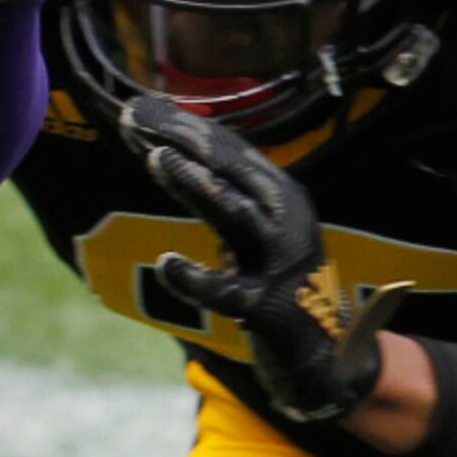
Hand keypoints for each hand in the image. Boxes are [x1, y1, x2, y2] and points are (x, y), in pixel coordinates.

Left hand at [120, 95, 407, 423]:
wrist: (321, 349)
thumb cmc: (273, 277)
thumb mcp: (253, 224)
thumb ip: (217, 190)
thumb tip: (160, 146)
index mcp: (280, 195)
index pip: (228, 149)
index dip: (184, 126)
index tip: (140, 108)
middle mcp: (284, 219)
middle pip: (230, 169)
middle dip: (182, 139)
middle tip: (136, 118)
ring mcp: (277, 262)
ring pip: (234, 214)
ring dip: (195, 184)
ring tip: (156, 158)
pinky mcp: (264, 306)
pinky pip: (226, 291)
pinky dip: (196, 278)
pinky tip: (167, 264)